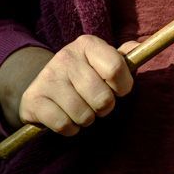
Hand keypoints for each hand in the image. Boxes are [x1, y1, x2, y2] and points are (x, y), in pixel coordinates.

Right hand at [19, 35, 136, 135]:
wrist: (43, 85)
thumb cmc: (83, 74)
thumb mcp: (102, 61)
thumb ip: (122, 57)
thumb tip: (138, 48)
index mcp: (87, 44)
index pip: (116, 68)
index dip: (123, 86)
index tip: (118, 90)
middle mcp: (66, 56)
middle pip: (102, 98)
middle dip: (104, 107)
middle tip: (97, 102)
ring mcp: (49, 77)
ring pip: (83, 115)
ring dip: (86, 119)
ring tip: (81, 109)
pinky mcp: (35, 99)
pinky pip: (64, 125)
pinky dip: (70, 129)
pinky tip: (66, 117)